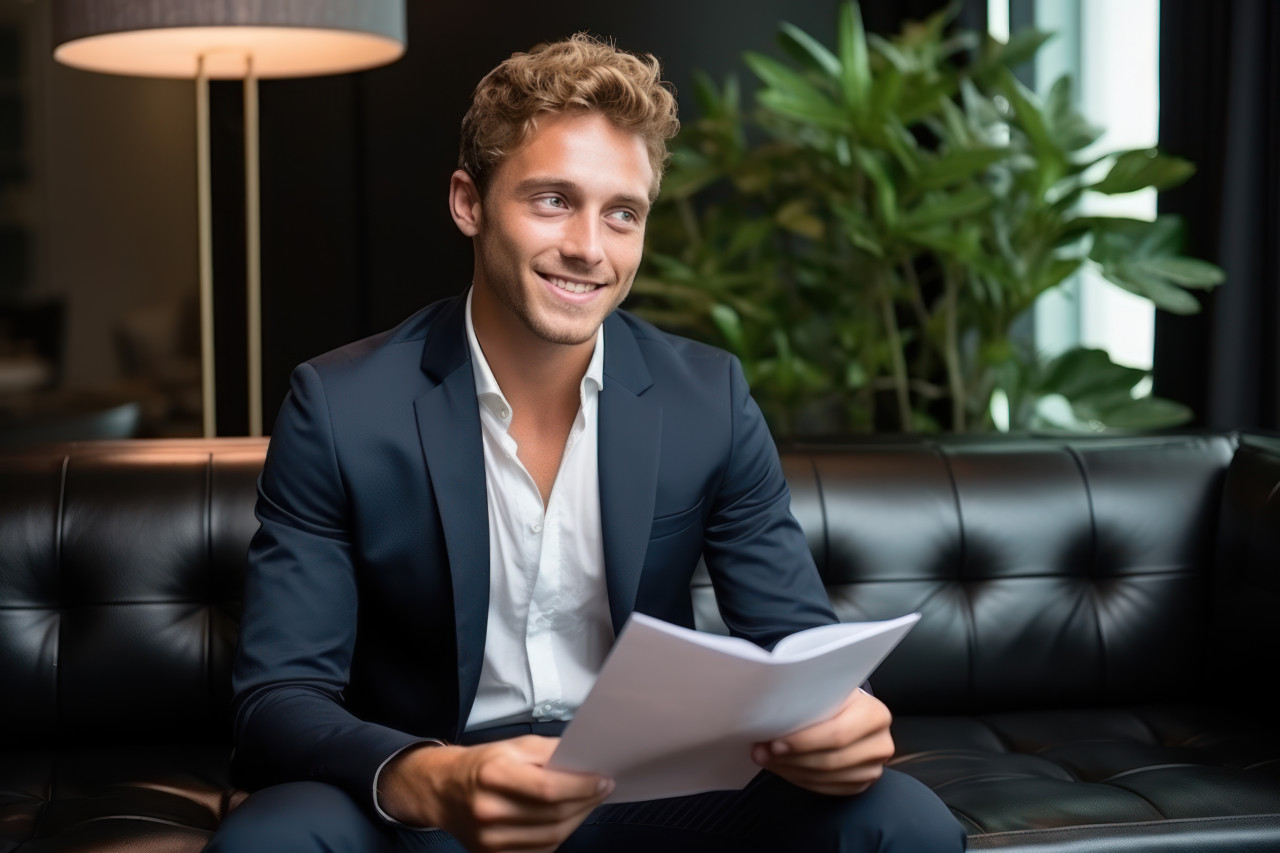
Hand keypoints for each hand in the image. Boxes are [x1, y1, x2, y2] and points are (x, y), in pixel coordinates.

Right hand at [378, 735, 613, 851]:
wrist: (444, 791)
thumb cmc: (483, 764)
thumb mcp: (513, 746)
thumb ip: (549, 752)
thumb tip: (585, 762)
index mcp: (492, 775)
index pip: (548, 788)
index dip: (582, 786)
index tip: (603, 779)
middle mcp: (488, 810)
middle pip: (553, 814)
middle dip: (586, 802)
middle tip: (603, 789)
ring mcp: (489, 839)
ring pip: (552, 837)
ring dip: (578, 819)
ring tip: (589, 802)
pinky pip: (540, 851)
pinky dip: (560, 835)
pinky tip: (568, 818)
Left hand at [751, 688, 893, 795]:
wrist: (850, 708)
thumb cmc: (834, 695)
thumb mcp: (827, 688)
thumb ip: (808, 697)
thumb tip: (769, 714)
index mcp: (874, 714)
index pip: (837, 734)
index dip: (803, 742)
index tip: (774, 742)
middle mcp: (880, 743)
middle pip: (830, 760)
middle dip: (790, 759)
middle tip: (762, 753)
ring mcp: (873, 767)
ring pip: (826, 777)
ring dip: (790, 770)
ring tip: (767, 759)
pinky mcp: (861, 783)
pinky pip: (827, 788)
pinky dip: (800, 779)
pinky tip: (783, 768)